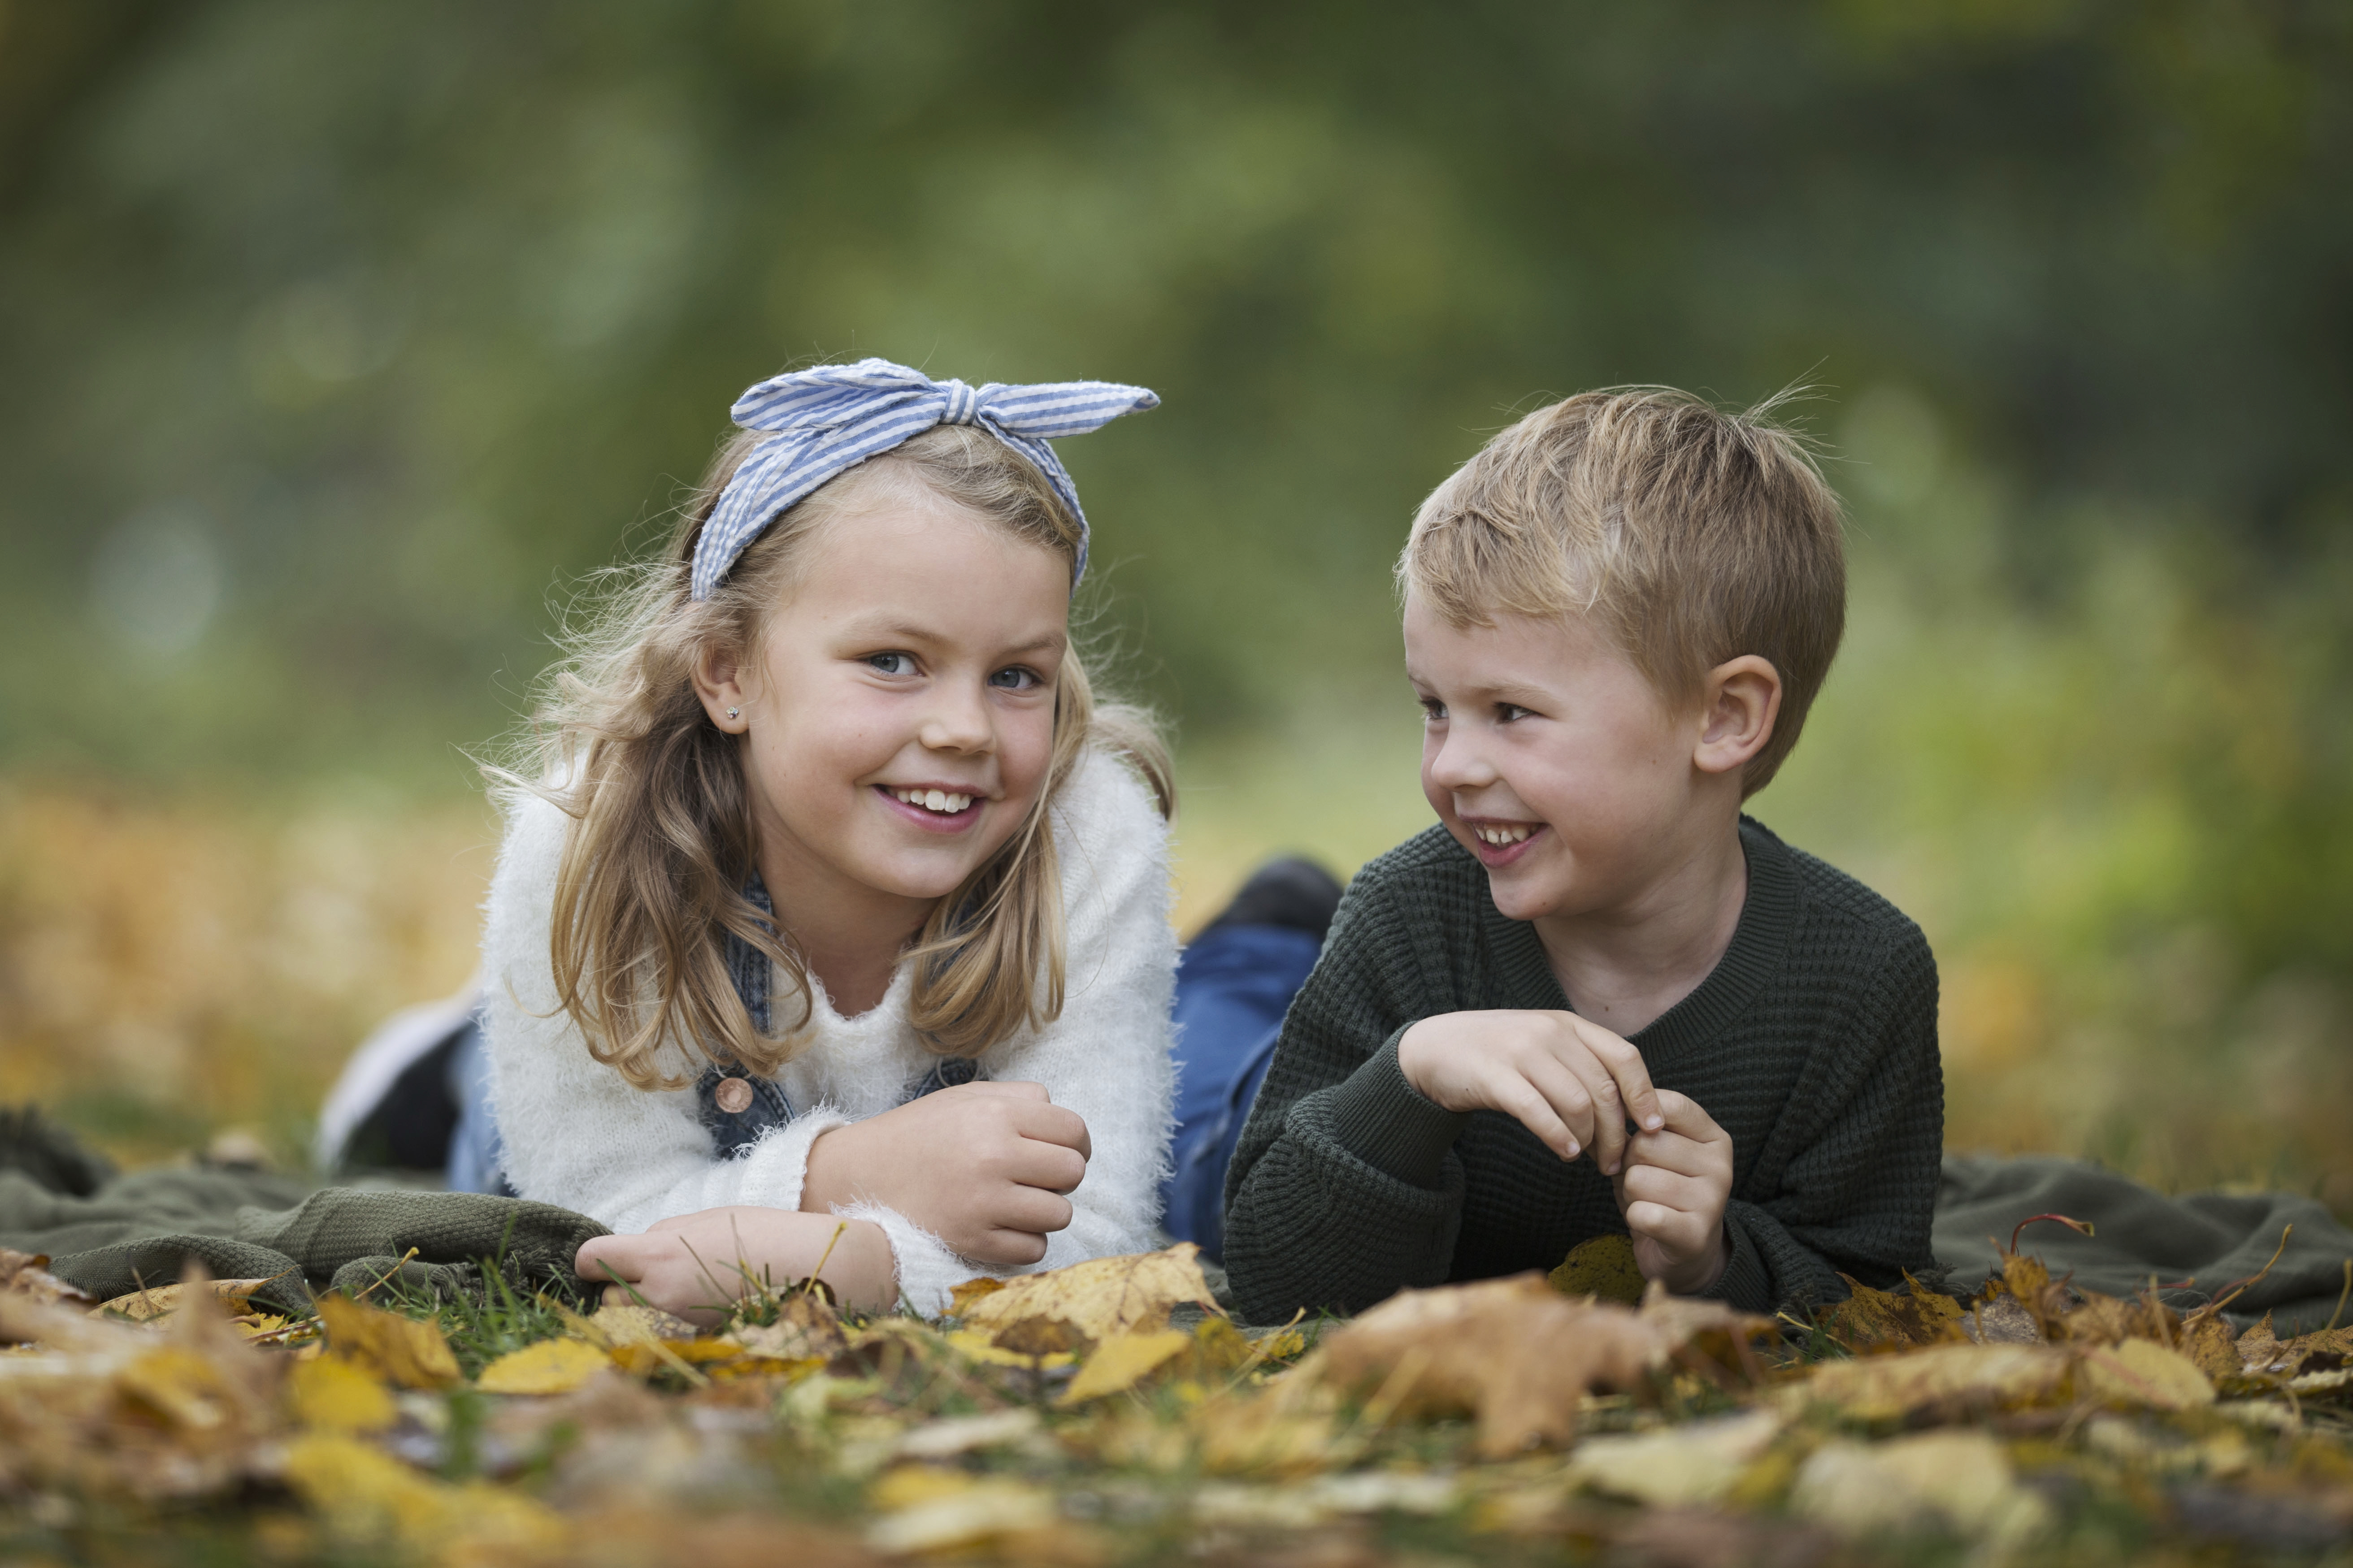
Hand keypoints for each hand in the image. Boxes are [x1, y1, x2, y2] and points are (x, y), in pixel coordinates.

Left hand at [575, 1207, 896, 1324]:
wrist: (812, 1269)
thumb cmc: (762, 1234)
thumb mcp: (706, 1218)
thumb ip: (664, 1234)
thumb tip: (637, 1250)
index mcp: (659, 1254)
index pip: (592, 1259)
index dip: (593, 1259)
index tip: (603, 1259)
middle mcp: (660, 1294)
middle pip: (606, 1296)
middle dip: (619, 1285)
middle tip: (649, 1274)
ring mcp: (677, 1323)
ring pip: (631, 1319)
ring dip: (641, 1307)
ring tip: (677, 1289)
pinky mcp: (696, 1341)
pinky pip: (664, 1333)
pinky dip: (670, 1323)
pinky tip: (699, 1305)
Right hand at [799, 1080, 1090, 1265]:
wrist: (861, 1174)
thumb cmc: (919, 1133)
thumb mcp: (965, 1097)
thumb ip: (1018, 1098)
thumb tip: (1060, 1115)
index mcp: (996, 1116)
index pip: (1074, 1131)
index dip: (1077, 1143)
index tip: (1063, 1150)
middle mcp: (994, 1157)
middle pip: (1073, 1172)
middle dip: (1062, 1176)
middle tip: (1038, 1177)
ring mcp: (984, 1203)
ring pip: (1060, 1215)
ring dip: (1046, 1210)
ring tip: (1018, 1201)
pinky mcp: (972, 1240)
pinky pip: (1033, 1248)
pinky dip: (1026, 1240)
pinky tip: (1003, 1225)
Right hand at [1396, 1009, 1665, 1175]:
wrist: (1434, 1048)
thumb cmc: (1498, 1056)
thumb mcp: (1544, 1046)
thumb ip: (1582, 1065)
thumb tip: (1628, 1110)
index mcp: (1568, 1024)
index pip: (1624, 1057)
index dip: (1645, 1094)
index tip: (1652, 1129)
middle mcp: (1549, 1032)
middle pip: (1603, 1089)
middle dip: (1616, 1133)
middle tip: (1612, 1162)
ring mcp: (1520, 1051)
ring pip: (1576, 1103)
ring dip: (1588, 1140)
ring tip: (1585, 1160)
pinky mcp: (1494, 1075)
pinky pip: (1537, 1111)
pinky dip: (1557, 1137)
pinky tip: (1564, 1154)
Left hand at [1611, 1089, 1732, 1293]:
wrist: (1684, 1253)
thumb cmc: (1663, 1192)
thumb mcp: (1653, 1152)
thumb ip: (1634, 1124)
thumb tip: (1600, 1101)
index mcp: (1715, 1138)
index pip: (1669, 1106)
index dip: (1635, 1118)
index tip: (1631, 1136)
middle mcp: (1720, 1167)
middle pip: (1645, 1144)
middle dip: (1629, 1164)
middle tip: (1644, 1182)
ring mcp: (1712, 1202)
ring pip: (1637, 1179)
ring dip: (1630, 1194)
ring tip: (1649, 1203)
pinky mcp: (1695, 1235)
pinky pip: (1642, 1213)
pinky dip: (1634, 1217)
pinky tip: (1649, 1223)